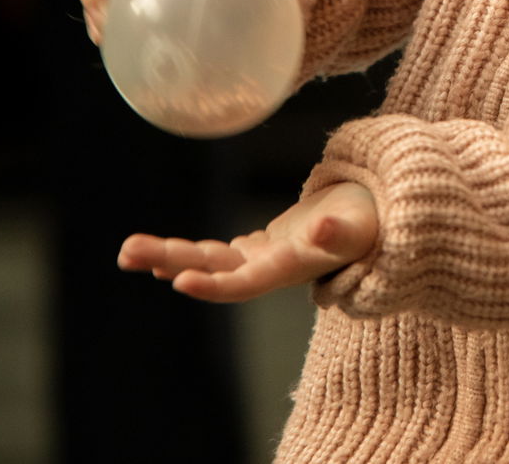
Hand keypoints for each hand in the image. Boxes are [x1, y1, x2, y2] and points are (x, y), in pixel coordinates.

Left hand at [117, 182, 378, 302]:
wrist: (382, 224)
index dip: (214, 284)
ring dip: (169, 256)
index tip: (178, 281)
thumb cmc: (374, 223)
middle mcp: (270, 270)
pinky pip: (219, 253)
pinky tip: (162, 255)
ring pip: (209, 260)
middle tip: (126, 252)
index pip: (245, 282)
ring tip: (127, 250)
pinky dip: (191, 252)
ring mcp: (264, 260)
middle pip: (212, 269)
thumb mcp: (359, 225)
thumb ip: (339, 232)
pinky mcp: (264, 248)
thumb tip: (318, 231)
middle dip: (170, 260)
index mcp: (289, 268)